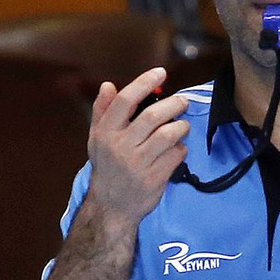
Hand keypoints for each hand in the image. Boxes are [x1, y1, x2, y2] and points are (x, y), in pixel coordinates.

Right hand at [84, 67, 189, 228]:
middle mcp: (120, 147)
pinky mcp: (154, 179)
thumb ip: (102, 111)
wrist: (111, 207)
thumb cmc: (107, 166)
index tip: (161, 72)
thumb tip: (108, 85)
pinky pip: (176, 155)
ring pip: (168, 135)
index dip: (144, 82)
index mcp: (106, 133)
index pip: (125, 101)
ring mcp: (138, 164)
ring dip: (181, 127)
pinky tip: (177, 149)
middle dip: (173, 104)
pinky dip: (181, 148)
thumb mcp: (97, 139)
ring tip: (182, 126)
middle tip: (182, 101)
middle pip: (152, 116)